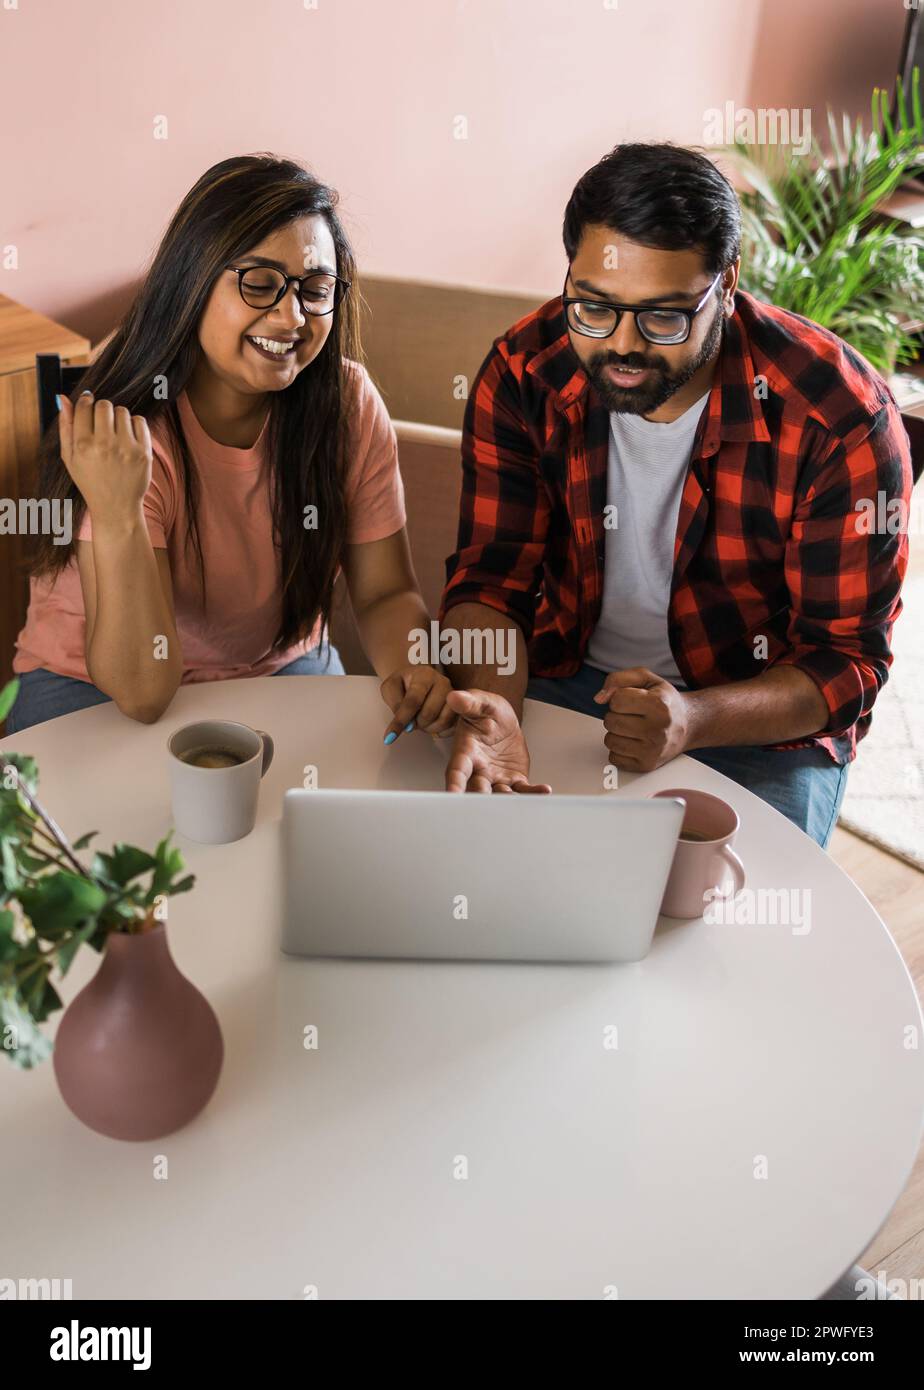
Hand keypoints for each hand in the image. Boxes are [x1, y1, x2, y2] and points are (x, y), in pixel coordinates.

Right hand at [58, 392, 152, 525]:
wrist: (116, 507)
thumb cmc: (90, 481)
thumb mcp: (70, 458)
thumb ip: (65, 427)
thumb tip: (62, 398)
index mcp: (83, 445)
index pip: (84, 406)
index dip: (86, 401)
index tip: (88, 403)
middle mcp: (104, 445)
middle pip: (104, 405)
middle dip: (102, 410)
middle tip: (102, 423)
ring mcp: (126, 448)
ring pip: (122, 411)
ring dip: (118, 418)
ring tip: (116, 434)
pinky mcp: (143, 452)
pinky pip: (140, 421)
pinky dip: (134, 425)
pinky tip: (128, 438)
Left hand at [381, 665, 456, 742]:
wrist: (417, 679)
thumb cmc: (403, 684)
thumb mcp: (390, 688)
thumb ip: (395, 704)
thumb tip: (407, 725)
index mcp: (424, 674)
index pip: (413, 700)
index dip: (401, 720)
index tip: (390, 736)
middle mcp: (443, 682)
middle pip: (429, 713)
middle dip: (416, 723)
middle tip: (410, 721)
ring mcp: (454, 696)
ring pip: (442, 721)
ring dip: (427, 728)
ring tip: (420, 721)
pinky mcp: (459, 708)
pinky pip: (451, 727)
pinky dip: (438, 731)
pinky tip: (430, 725)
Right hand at [444, 689, 551, 793]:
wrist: (502, 720)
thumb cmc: (486, 712)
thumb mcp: (480, 702)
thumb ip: (469, 702)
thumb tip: (455, 697)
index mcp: (466, 752)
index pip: (457, 769)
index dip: (454, 782)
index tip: (453, 794)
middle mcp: (478, 769)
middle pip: (477, 788)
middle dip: (482, 798)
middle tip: (488, 803)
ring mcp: (495, 778)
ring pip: (499, 794)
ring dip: (508, 800)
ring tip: (519, 801)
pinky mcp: (513, 780)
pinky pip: (522, 789)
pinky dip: (532, 792)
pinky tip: (544, 790)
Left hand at [593, 667, 691, 771]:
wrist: (688, 725)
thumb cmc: (665, 701)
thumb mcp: (646, 679)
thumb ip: (619, 679)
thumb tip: (599, 698)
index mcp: (659, 705)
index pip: (616, 700)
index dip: (619, 698)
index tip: (632, 700)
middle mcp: (658, 730)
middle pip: (611, 721)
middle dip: (616, 715)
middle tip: (633, 714)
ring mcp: (652, 751)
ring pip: (610, 741)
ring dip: (616, 733)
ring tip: (633, 727)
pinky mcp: (646, 765)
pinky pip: (614, 757)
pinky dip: (619, 749)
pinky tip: (633, 741)